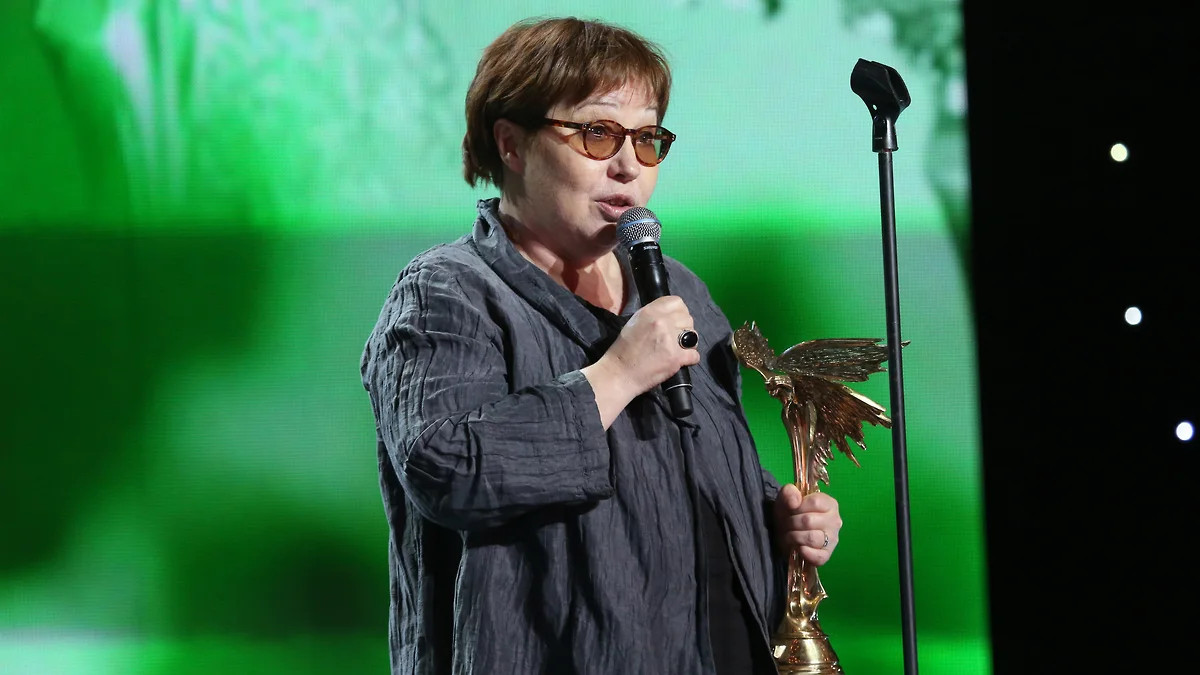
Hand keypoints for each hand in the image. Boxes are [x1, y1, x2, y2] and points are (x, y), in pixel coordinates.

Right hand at [581, 295, 699, 428]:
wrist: (619, 374)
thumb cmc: (623, 350)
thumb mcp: (634, 323)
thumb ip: (653, 315)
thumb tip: (669, 315)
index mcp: (650, 312)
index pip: (677, 302)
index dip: (679, 312)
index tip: (676, 321)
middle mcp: (662, 322)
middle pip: (688, 318)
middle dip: (684, 328)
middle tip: (677, 338)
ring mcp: (670, 340)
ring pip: (693, 335)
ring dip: (688, 343)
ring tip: (679, 349)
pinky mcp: (676, 357)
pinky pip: (694, 355)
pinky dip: (690, 359)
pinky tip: (681, 361)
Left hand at [773, 483, 840, 565]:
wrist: (784, 532)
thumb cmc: (789, 512)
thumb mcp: (785, 498)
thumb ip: (789, 492)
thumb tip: (795, 502)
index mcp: (829, 504)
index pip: (815, 502)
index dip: (798, 506)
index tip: (792, 509)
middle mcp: (835, 521)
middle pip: (809, 521)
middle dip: (792, 522)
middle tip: (788, 524)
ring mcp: (833, 539)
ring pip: (811, 538)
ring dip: (794, 537)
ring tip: (790, 535)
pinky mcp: (826, 555)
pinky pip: (817, 556)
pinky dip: (805, 553)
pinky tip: (799, 548)